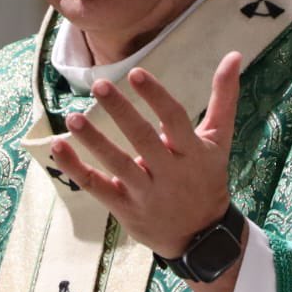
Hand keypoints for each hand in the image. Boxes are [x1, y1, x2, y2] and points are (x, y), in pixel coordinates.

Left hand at [50, 50, 241, 258]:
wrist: (201, 237)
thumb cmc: (207, 177)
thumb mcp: (219, 140)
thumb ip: (224, 98)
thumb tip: (234, 54)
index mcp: (192, 152)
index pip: (174, 119)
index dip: (156, 96)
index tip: (136, 74)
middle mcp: (169, 173)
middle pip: (143, 140)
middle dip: (122, 112)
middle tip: (101, 85)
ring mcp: (145, 193)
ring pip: (118, 165)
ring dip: (95, 141)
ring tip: (74, 117)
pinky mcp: (125, 208)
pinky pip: (97, 187)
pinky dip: (76, 168)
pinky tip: (58, 146)